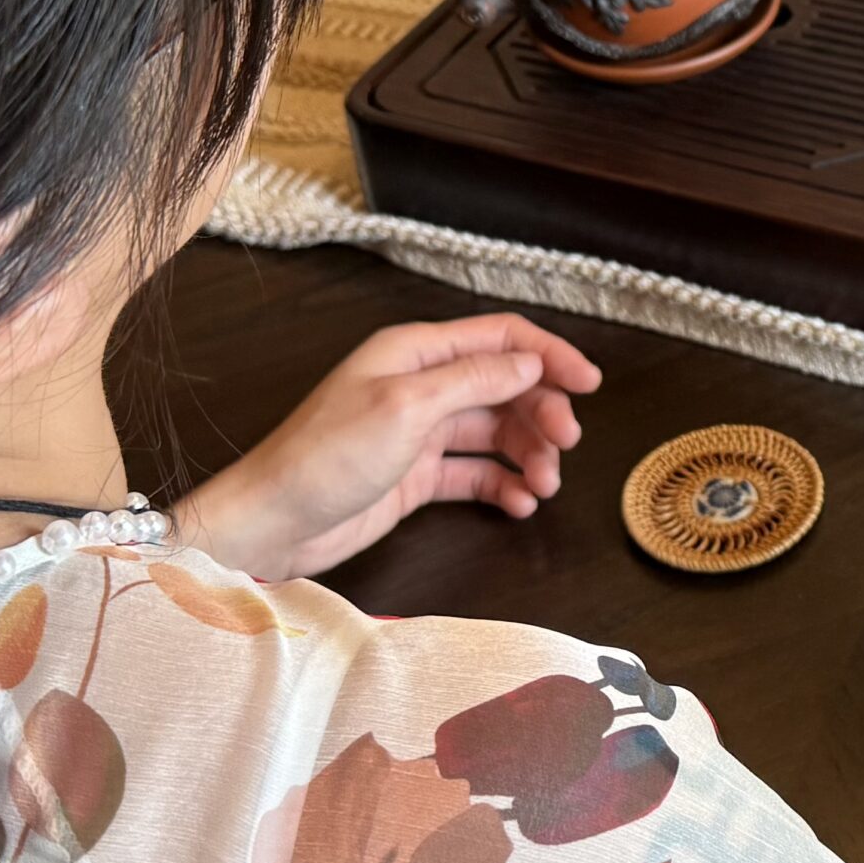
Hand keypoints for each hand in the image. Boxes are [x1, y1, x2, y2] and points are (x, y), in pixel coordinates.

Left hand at [177, 315, 601, 579]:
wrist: (273, 523)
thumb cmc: (325, 457)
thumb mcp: (406, 409)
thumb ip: (472, 381)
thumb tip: (529, 364)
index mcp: (416, 353)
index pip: (500, 339)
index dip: (549, 356)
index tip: (589, 384)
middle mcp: (423, 386)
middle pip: (505, 387)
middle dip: (542, 413)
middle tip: (565, 448)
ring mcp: (421, 433)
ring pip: (496, 432)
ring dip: (529, 455)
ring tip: (544, 487)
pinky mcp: (417, 477)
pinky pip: (476, 473)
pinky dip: (503, 485)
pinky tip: (520, 504)